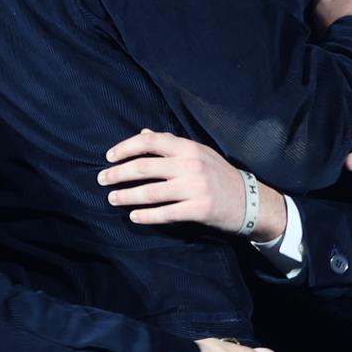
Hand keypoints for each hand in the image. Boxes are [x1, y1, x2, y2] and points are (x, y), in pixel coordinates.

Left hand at [99, 130, 286, 241]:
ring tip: (112, 198)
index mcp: (188, 148)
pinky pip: (165, 213)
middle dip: (118, 174)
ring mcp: (195, 188)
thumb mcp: (198, 153)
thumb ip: (171, 144)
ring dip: (127, 196)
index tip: (109, 157)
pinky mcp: (198, 210)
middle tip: (102, 180)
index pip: (150, 142)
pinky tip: (133, 217)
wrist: (249, 200)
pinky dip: (146, 216)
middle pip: (144, 168)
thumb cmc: (219, 175)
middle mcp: (190, 165)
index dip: (125, 147)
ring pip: (151, 192)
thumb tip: (143, 134)